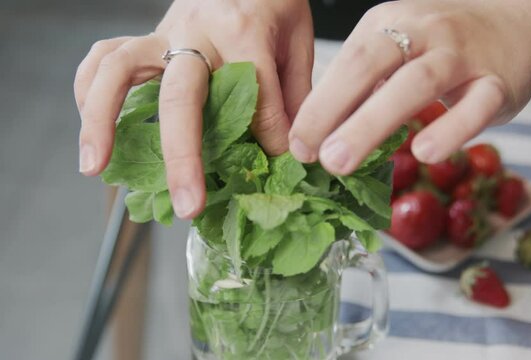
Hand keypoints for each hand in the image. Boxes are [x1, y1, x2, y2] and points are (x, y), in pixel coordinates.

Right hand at [75, 0, 312, 217]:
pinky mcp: (148, 38)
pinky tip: (92, 126)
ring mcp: (164, 33)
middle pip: (181, 97)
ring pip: (120, 70)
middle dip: (182, 157)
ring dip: (101, 120)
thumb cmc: (274, 3)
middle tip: (186, 205)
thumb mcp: (298, 41)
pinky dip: (89, 89)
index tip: (280, 164)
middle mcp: (197, 32)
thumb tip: (290, 149)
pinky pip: (105, 57)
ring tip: (96, 167)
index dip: (272, 138)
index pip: (257, 99)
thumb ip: (294, 93)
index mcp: (244, 31)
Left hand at [288, 0, 530, 174]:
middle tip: (309, 156)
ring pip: (416, 84)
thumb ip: (363, 85)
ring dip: (373, 124)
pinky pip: (475, 107)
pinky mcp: (499, 82)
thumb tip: (317, 131)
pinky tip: (424, 153)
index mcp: (390, 23)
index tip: (296, 145)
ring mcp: (463, 55)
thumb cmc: (445, 44)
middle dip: (333, 112)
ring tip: (341, 162)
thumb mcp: (398, 49)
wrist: (520, 19)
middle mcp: (424, 32)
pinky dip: (450, 129)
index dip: (317, 105)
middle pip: (371, 67)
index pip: (346, 63)